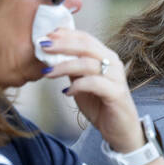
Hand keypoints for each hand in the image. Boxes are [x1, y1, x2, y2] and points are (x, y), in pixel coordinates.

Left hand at [38, 29, 143, 152]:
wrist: (120, 130)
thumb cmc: (101, 105)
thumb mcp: (82, 83)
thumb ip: (72, 68)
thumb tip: (52, 55)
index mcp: (106, 56)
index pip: (85, 38)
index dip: (66, 35)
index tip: (47, 36)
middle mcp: (113, 63)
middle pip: (86, 46)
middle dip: (63, 45)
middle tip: (44, 46)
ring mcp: (116, 77)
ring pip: (88, 63)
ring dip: (65, 66)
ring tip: (48, 72)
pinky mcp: (116, 93)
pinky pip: (94, 83)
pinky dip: (77, 85)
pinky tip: (66, 91)